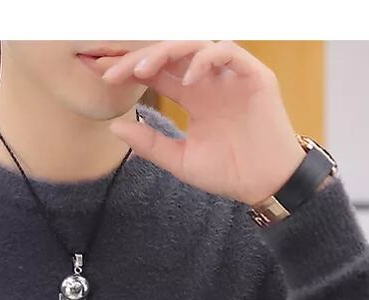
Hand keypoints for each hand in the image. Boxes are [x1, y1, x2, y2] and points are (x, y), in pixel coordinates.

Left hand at [99, 40, 308, 204]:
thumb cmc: (229, 172)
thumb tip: (114, 127)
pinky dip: (206, 59)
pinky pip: (226, 52)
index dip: (130, 71)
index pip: (157, 73)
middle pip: (170, 55)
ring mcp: (231, 75)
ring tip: (145, 69)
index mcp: (193, 96)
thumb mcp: (180, 160)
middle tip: (114, 70)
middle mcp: (210, 80)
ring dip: (167, 53)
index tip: (104, 77)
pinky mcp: (254, 75)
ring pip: (195, 46)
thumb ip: (150, 143)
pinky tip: (188, 78)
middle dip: (140, 58)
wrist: (265, 184)